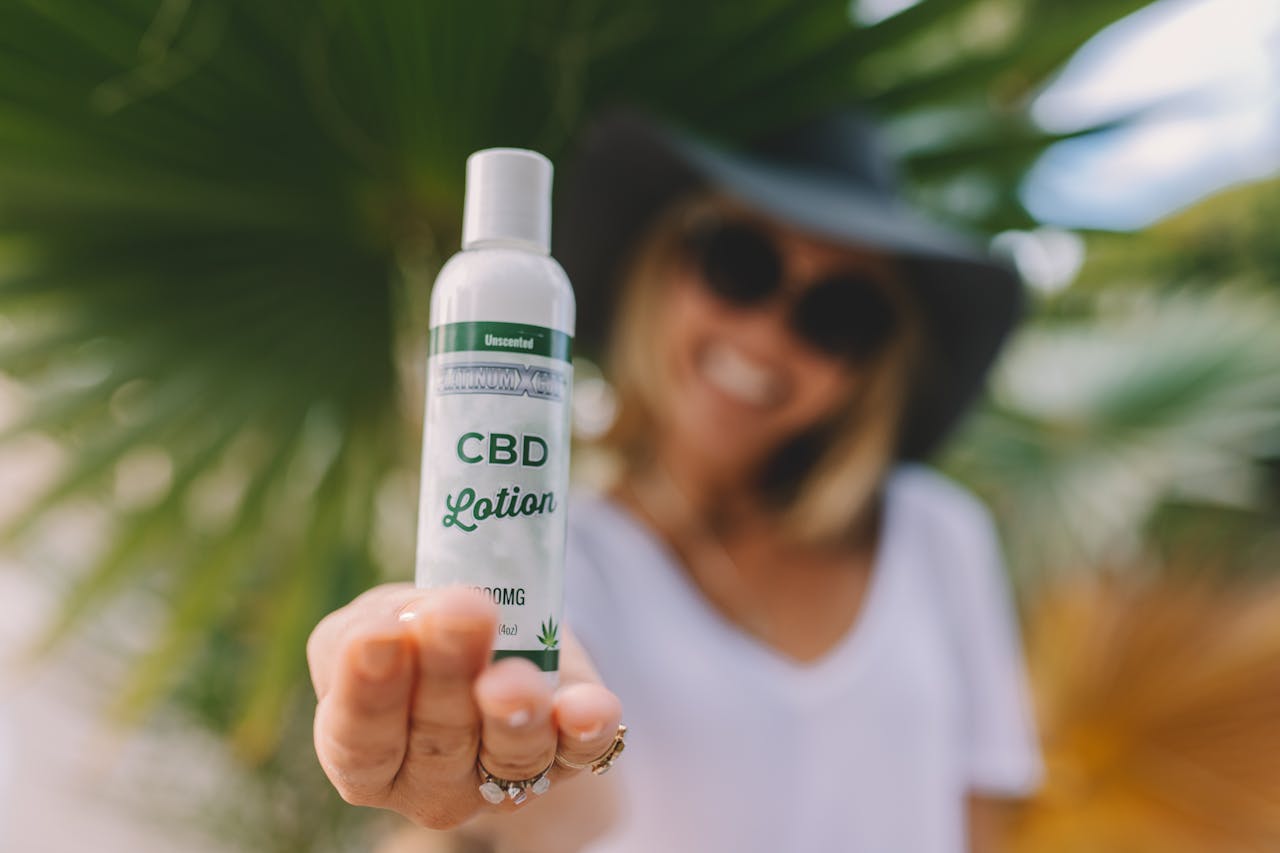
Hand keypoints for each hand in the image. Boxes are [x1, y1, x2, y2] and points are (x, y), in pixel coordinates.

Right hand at [307, 583, 622, 828]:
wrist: (498, 638)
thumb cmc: (419, 633)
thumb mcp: (384, 617)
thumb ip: (388, 619)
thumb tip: (418, 615)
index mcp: (367, 755)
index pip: (360, 738)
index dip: (368, 690)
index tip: (380, 633)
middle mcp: (433, 783)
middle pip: (438, 742)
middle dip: (449, 674)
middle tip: (461, 612)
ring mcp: (504, 782)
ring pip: (512, 754)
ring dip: (515, 711)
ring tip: (513, 677)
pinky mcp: (568, 760)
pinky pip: (581, 751)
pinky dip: (586, 728)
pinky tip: (588, 707)